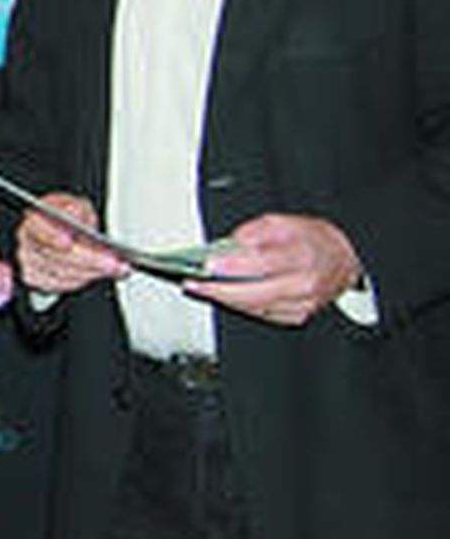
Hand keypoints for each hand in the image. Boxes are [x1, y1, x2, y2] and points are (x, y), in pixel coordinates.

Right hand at [14, 192, 128, 294]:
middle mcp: (27, 243)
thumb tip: (73, 212)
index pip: (37, 229)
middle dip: (86, 260)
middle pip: (53, 256)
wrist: (62, 233)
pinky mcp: (38, 279)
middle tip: (112, 261)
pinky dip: (81, 280)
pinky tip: (100, 273)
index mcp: (33, 221)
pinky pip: (60, 285)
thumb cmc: (67, 219)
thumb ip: (76, 208)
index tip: (69, 241)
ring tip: (116, 268)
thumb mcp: (76, 205)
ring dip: (90, 272)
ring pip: (60, 273)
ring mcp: (31, 264)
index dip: (52, 236)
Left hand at [186, 213, 360, 325]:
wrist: (346, 258)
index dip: (232, 266)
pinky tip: (224, 296)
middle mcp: (305, 284)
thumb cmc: (313, 239)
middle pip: (254, 293)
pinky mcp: (299, 316)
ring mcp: (304, 304)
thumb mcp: (284, 222)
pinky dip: (242, 305)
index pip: (262, 264)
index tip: (207, 264)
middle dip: (219, 289)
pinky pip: (263, 314)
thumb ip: (255, 231)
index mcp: (302, 256)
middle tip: (193, 283)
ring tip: (201, 288)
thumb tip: (231, 245)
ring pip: (256, 307)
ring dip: (226, 299)